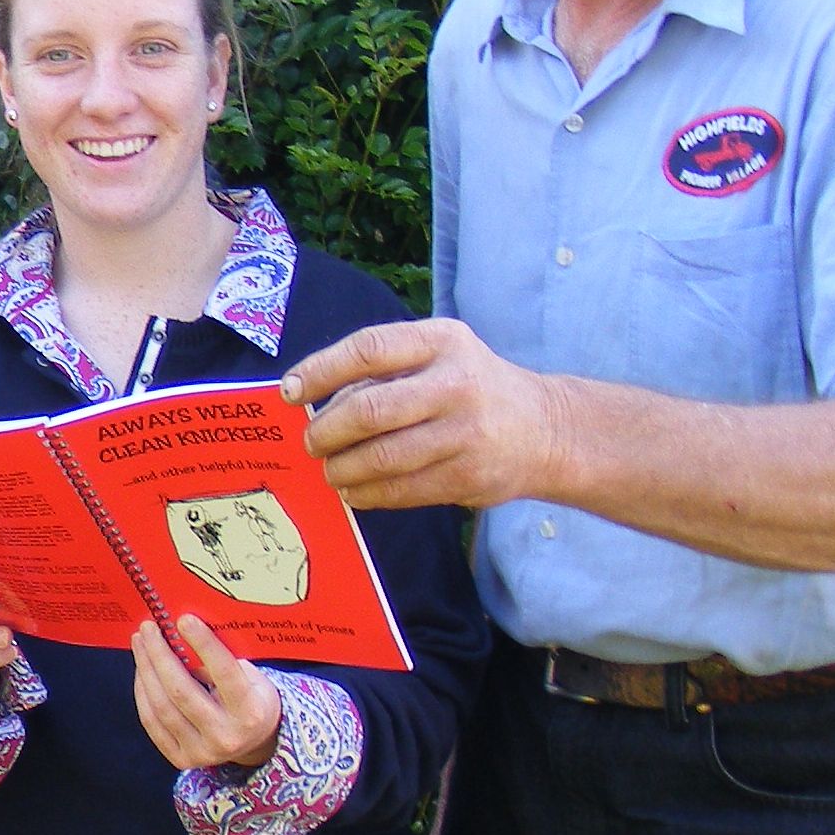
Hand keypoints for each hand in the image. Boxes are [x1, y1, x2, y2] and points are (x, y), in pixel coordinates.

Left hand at [129, 615, 280, 771]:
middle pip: (181, 690)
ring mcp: (202, 752)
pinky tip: (141, 670)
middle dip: (159, 654)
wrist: (254, 742)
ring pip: (161, 706)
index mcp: (250, 712)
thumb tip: (183, 634)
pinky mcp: (181, 759)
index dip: (203, 644)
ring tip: (140, 643)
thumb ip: (222, 661)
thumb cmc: (251, 699)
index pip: (225, 673)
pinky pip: (152, 721)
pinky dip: (143, 692)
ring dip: (146, 669)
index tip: (183, 619)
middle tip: (148, 627)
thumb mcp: (251, 678)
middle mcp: (226, 736)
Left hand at [283, 317, 570, 510]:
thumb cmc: (470, 387)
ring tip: (331, 471)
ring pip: (380, 457)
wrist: (545, 429)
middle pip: (368, 410)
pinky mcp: (468, 476)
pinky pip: (400, 490)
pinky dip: (367, 494)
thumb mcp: (439, 356)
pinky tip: (355, 491)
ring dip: (342, 469)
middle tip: (312, 443)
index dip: (320, 370)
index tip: (289, 391)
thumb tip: (312, 402)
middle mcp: (457, 383)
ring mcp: (466, 432)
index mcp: (443, 341)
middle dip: (326, 431)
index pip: (369, 349)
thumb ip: (384, 372)